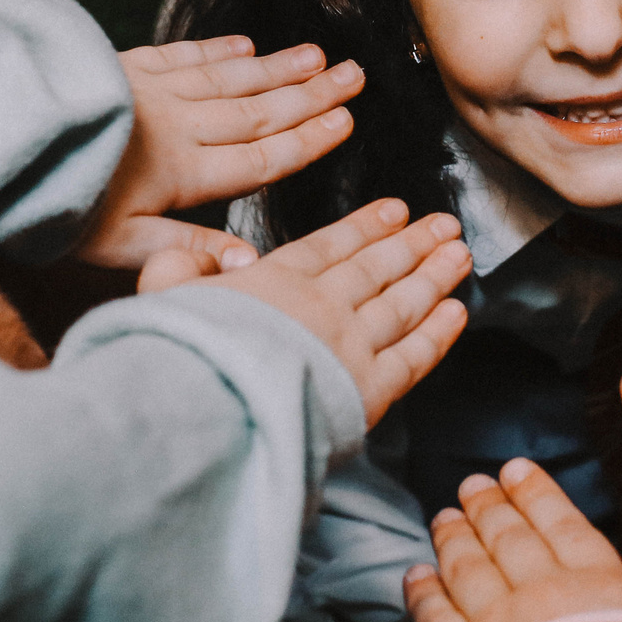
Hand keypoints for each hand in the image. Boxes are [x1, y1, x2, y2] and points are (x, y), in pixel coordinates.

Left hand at [78, 36, 363, 266]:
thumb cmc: (55, 200)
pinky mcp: (123, 67)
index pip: (261, 158)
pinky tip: (243, 46)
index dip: (308, 140)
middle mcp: (178, 124)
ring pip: (229, 77)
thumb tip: (250, 264)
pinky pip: (184, 54)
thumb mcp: (119, 245)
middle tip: (353, 75)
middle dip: (310, 95)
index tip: (347, 122)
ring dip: (277, 67)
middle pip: (257, 109)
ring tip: (316, 56)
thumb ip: (187, 250)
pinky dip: (218, 50)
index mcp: (183, 173)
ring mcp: (152, 89)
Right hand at [181, 198, 471, 423]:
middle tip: (444, 224)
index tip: (395, 210)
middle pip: (377, 268)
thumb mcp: (161, 297)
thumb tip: (215, 260)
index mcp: (273, 281)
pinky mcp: (368, 389)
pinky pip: (413, 356)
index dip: (366, 226)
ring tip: (459, 254)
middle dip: (414, 243)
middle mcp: (321, 306)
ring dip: (434, 276)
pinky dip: (439, 333)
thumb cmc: (178, 360)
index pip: (331, 246)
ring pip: (403, 304)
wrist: (203, 411)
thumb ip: (180, 268)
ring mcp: (349, 345)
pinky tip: (456, 312)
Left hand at [404, 460, 621, 621]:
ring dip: (454, 537)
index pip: (562, 524)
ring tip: (444, 517)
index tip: (517, 470)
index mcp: (598, 583)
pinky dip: (422, 591)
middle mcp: (543, 590)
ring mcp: (496, 620)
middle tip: (473, 484)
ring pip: (468, 566)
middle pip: (509, 537)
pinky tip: (415, 574)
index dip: (536, 493)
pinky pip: (433, 615)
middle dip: (489, 506)